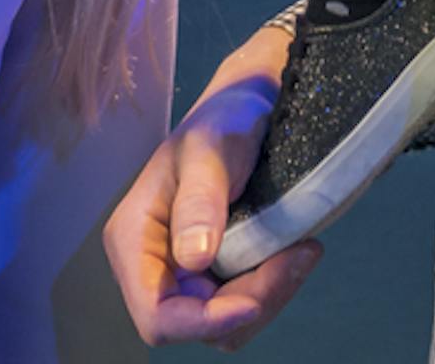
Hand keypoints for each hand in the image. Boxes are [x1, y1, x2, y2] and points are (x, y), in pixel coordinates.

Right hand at [100, 24, 324, 345]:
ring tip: (302, 250)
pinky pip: (243, 307)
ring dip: (269, 296)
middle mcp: (152, 266)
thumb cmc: (223, 119)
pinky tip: (295, 251)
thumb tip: (193, 259)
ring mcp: (184, 276)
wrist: (250, 107)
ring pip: (225, 327)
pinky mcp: (216, 277)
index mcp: (133, 239)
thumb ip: (201, 200)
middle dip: (250, 303)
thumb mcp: (211, 149)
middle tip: (299, 254)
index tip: (252, 301)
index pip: (155, 315)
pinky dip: (273, 288)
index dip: (200, 322)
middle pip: (196, 325)